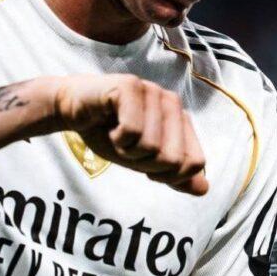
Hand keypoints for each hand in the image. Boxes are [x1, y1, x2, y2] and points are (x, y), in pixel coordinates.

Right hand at [52, 74, 207, 194]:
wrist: (73, 109)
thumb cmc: (110, 133)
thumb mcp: (144, 161)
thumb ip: (174, 175)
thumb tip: (204, 189)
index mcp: (182, 121)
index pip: (194, 162)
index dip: (167, 175)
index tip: (145, 161)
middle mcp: (173, 104)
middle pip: (172, 159)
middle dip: (143, 163)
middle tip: (127, 145)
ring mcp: (154, 92)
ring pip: (150, 147)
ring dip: (126, 150)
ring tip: (116, 133)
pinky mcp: (131, 86)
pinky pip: (132, 131)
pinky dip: (115, 138)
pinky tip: (108, 125)